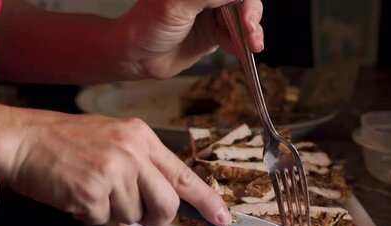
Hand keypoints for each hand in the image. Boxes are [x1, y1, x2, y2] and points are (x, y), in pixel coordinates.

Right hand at [1, 108, 229, 225]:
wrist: (24, 140)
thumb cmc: (67, 141)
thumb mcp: (116, 137)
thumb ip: (144, 163)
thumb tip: (168, 197)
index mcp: (142, 137)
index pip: (184, 174)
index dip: (206, 200)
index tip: (222, 216)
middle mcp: (132, 152)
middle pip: (167, 204)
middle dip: (154, 216)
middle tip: (133, 209)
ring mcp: (113, 172)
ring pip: (133, 215)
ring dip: (114, 211)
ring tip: (93, 187)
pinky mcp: (92, 192)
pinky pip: (103, 220)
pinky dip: (90, 214)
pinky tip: (78, 193)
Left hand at [118, 0, 263, 78]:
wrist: (138, 56)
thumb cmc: (147, 25)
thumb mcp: (177, 4)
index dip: (246, 2)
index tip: (246, 17)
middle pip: (243, 2)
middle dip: (251, 16)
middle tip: (250, 33)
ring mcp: (213, 13)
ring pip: (244, 18)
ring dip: (251, 32)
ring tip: (252, 45)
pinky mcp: (215, 33)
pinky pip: (238, 36)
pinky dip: (242, 44)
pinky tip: (240, 50)